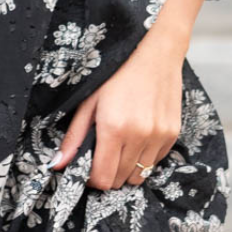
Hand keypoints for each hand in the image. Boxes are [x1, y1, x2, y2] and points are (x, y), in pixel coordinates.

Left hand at [48, 33, 185, 190]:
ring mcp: (159, 135)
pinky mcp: (173, 133)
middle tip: (101, 157)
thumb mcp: (88, 101)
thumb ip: (74, 137)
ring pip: (140, 175)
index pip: (103, 178)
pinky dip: (143, 158)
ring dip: (126, 168)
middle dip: (107, 174)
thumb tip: (58, 165)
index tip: (88, 169)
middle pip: (120, 180)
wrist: (155, 51)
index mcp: (114, 127)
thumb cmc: (117, 72)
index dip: (92, 179)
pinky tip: (136, 138)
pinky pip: (155, 161)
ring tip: (119, 147)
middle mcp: (139, 135)